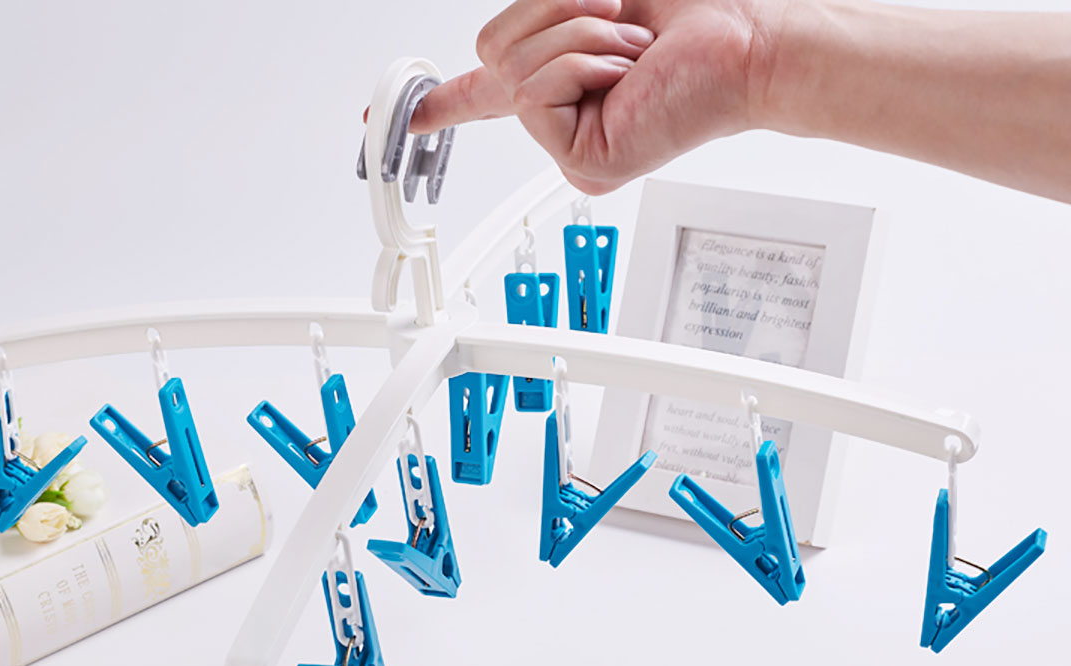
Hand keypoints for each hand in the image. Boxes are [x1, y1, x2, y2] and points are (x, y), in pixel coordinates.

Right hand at [410, 0, 790, 193]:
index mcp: (566, 78)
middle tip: (616, 21)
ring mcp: (571, 145)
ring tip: (632, 53)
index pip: (486, 94)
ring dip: (579, 33)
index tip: (404, 117)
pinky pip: (535, 91)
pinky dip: (582, 61)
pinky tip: (626, 77)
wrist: (747, 40)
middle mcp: (564, 116)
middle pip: (491, 50)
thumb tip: (498, 42)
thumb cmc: (696, 14)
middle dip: (550, 12)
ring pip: (512, 67)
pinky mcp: (581, 162)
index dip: (441, 101)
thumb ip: (547, 5)